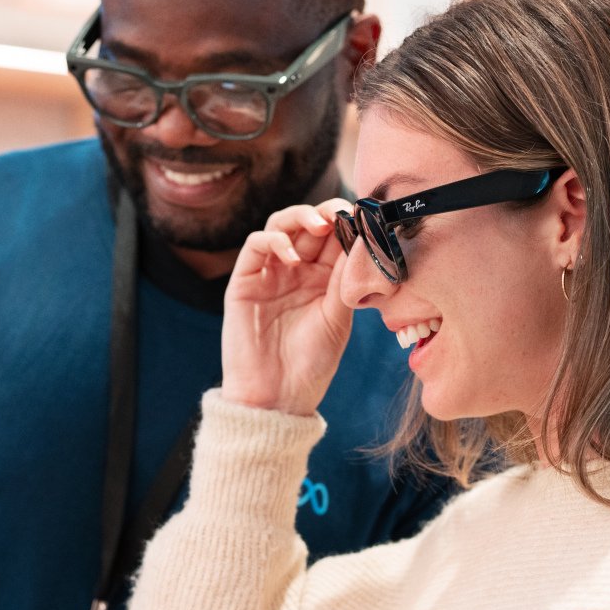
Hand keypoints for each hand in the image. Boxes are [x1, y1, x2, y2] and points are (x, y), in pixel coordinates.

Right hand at [220, 198, 354, 415]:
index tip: (364, 215)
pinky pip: (256, 246)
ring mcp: (269, 273)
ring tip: (321, 225)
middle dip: (327, 212)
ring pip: (280, 226)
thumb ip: (345, 278)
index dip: (347, 221)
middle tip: (343, 212)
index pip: (334, 237)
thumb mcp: (338, 318)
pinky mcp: (244, 281)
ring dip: (300, 218)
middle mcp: (295, 270)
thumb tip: (362, 237)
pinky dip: (274, 242)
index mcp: (321, 277)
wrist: (277, 397)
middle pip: (308, 225)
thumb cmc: (311, 363)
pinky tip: (293, 258)